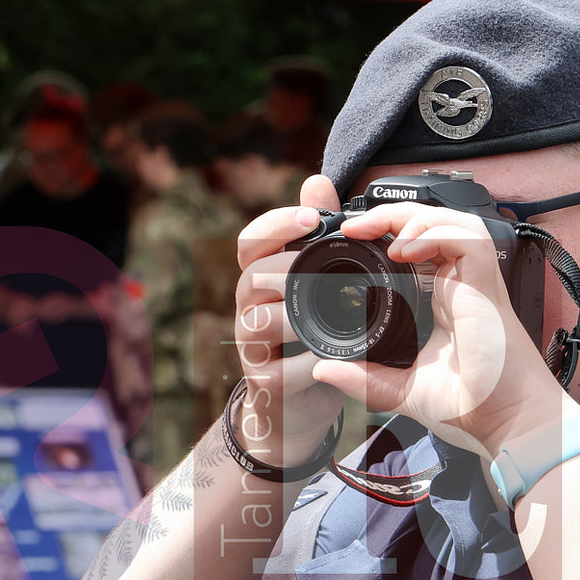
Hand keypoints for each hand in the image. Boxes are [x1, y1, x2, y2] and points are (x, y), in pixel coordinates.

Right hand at [231, 175, 347, 467]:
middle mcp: (248, 307)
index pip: (250, 241)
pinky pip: (280, 369)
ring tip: (330, 313)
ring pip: (258, 321)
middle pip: (253, 277)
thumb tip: (317, 181)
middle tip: (330, 269)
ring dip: (294, 314)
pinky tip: (331, 355)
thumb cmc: (313, 329)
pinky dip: (307, 361)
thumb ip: (317, 233)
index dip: (277, 224)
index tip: (313, 218)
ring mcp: (252, 346)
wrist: (305, 399)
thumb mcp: (318, 279)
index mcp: (260, 276)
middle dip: (289, 268)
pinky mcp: (266, 383)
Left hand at [310, 203, 568, 457]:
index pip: (418, 247)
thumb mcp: (401, 389)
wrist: (507, 422)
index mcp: (442, 300)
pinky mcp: (487, 285)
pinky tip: (405, 250)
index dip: (388, 232)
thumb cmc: (471, 406)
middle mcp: (460, 285)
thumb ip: (364, 378)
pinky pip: (466, 238)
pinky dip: (434, 234)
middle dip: (390, 215)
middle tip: (351, 228)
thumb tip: (323, 370)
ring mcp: (475, 282)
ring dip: (411, 218)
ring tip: (376, 233)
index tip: (351, 241)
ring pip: (449, 221)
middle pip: (431, 224)